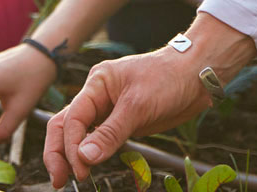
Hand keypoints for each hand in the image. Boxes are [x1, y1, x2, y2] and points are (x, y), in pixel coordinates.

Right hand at [44, 15, 254, 186]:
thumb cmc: (169, 78)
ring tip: (69, 179)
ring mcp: (109, 109)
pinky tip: (89, 168)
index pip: (73, 118)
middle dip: (59, 152)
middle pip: (65, 125)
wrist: (197, 75)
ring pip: (79, 134)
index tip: (80, 170)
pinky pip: (99, 139)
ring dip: (71, 155)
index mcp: (97, 84)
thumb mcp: (138, 105)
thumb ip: (111, 132)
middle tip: (60, 180)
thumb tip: (85, 157)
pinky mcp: (122, 122)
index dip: (71, 146)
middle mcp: (98, 96)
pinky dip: (90, 154)